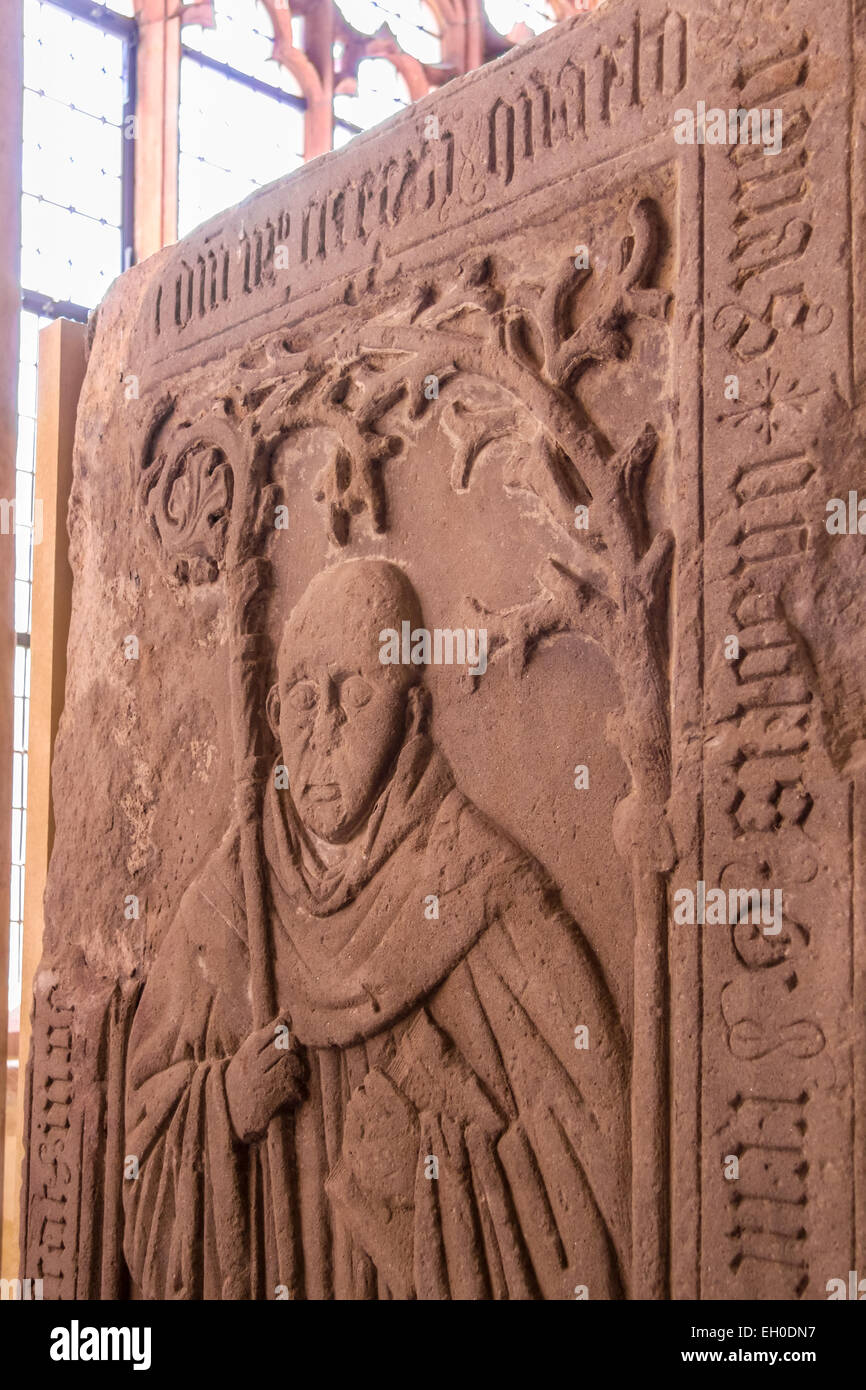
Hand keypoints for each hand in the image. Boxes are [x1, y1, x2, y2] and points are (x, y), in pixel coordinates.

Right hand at [225, 1016, 306, 1142]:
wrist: (228, 1119)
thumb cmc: (241, 1083)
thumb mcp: (246, 1058)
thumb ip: (264, 1038)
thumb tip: (285, 1012)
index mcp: (247, 1053)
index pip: (270, 1031)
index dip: (283, 1025)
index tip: (288, 1022)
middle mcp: (252, 1066)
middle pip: (285, 1045)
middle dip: (295, 1048)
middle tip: (295, 1054)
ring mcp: (259, 1083)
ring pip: (290, 1064)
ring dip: (299, 1070)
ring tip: (297, 1075)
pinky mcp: (267, 1101)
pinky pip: (291, 1087)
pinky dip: (298, 1091)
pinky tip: (295, 1094)